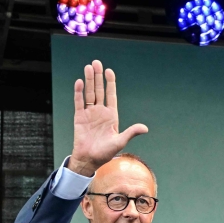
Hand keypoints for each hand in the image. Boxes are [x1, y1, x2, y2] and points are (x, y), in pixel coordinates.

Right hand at [70, 60, 148, 176]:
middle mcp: (100, 112)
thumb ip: (131, 132)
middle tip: (97, 63)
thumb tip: (145, 128)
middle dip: (98, 77)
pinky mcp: (79, 117)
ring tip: (88, 68)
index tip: (109, 71)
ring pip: (89, 93)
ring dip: (88, 81)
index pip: (111, 95)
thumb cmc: (106, 152)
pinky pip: (79, 102)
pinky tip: (79, 82)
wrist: (90, 159)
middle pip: (99, 91)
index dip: (110, 83)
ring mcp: (89, 114)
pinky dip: (78, 92)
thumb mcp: (120, 141)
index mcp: (111, 116)